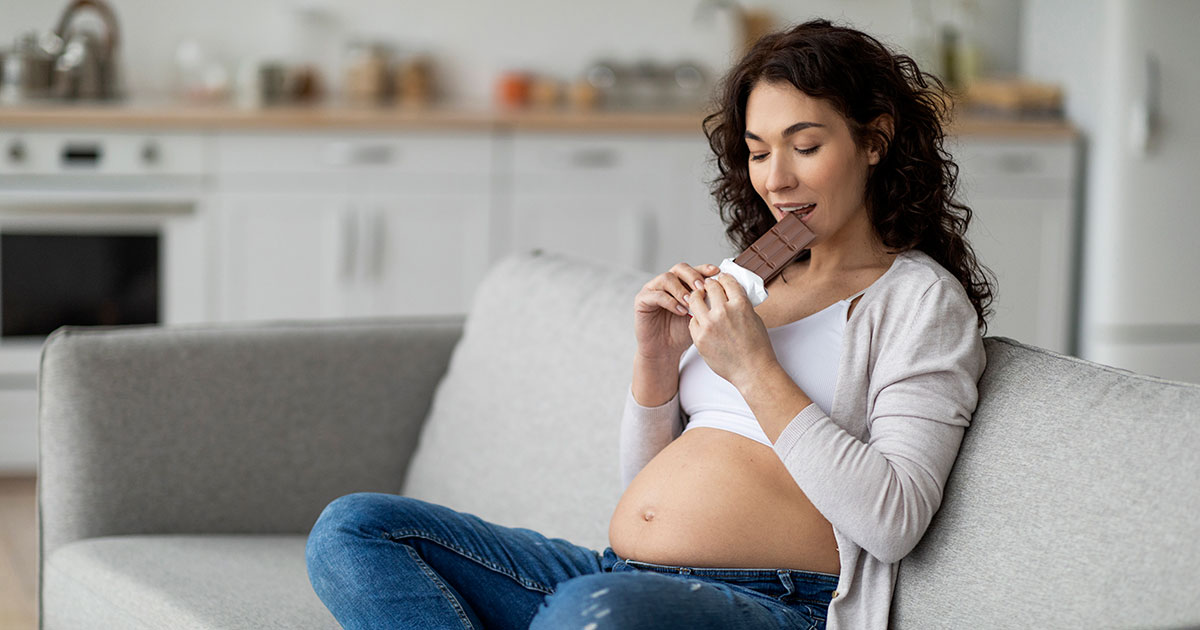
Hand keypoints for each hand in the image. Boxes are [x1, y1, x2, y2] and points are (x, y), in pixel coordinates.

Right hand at [633, 262, 720, 362]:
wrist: (665, 351)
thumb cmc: (681, 333)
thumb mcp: (698, 315)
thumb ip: (705, 301)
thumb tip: (719, 288)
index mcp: (681, 284)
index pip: (693, 270)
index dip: (704, 269)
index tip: (716, 272)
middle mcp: (666, 283)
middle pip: (679, 268)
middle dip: (692, 276)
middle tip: (701, 288)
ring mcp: (652, 289)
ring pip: (667, 278)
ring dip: (680, 290)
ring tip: (690, 304)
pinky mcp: (641, 300)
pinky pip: (656, 294)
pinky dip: (670, 302)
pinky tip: (680, 311)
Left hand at [688, 273, 778, 388]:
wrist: (752, 370)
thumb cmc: (757, 347)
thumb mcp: (754, 318)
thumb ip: (740, 304)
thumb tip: (730, 295)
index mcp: (740, 304)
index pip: (726, 281)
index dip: (722, 278)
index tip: (720, 279)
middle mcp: (723, 312)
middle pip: (709, 286)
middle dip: (708, 285)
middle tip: (707, 287)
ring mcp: (709, 325)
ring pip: (694, 300)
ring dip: (697, 297)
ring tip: (699, 300)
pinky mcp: (699, 338)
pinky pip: (692, 321)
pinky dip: (696, 319)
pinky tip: (701, 321)